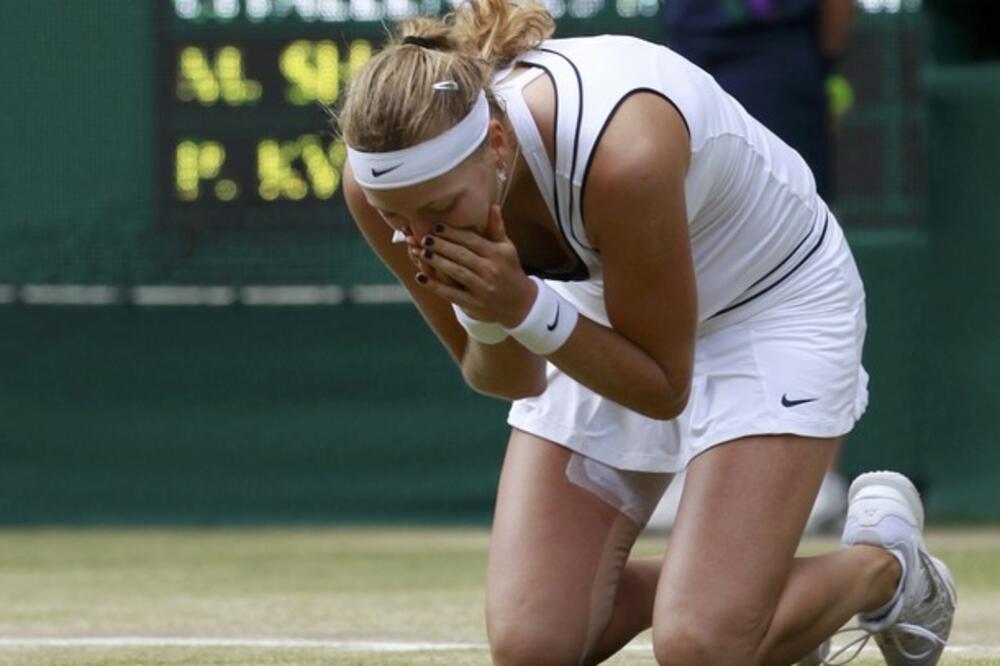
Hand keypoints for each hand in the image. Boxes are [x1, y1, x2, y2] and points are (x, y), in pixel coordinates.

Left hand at [414, 205, 536, 327]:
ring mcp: (482, 289)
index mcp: (497, 254)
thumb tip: (492, 206)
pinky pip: (451, 294)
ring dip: (436, 262)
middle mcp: (490, 270)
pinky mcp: (474, 304)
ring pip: (455, 272)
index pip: (472, 240)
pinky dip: (434, 286)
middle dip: (441, 245)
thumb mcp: (507, 249)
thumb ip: (497, 229)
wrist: (521, 304)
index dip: (453, 232)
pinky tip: (421, 277)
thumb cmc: (511, 271)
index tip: (437, 226)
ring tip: (420, 252)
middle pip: (461, 255)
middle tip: (424, 237)